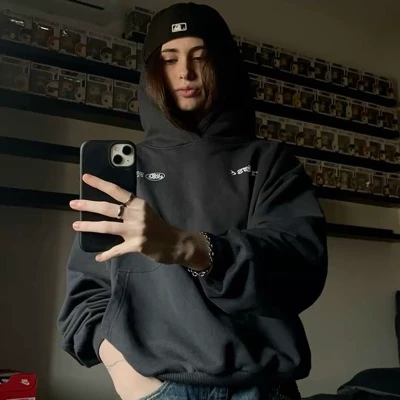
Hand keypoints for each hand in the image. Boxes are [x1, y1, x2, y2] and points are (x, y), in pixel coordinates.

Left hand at [70, 174, 208, 268]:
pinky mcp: (137, 245)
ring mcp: (136, 230)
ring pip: (107, 227)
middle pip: (108, 208)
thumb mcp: (146, 212)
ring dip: (89, 227)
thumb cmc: (159, 227)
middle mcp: (136, 214)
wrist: (176, 243)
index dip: (100, 184)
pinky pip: (117, 250)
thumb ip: (130, 209)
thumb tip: (108, 208)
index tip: (86, 177)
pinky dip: (107, 254)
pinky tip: (98, 257)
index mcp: (138, 204)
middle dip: (88, 205)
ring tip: (76, 226)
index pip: (117, 190)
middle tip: (73, 203)